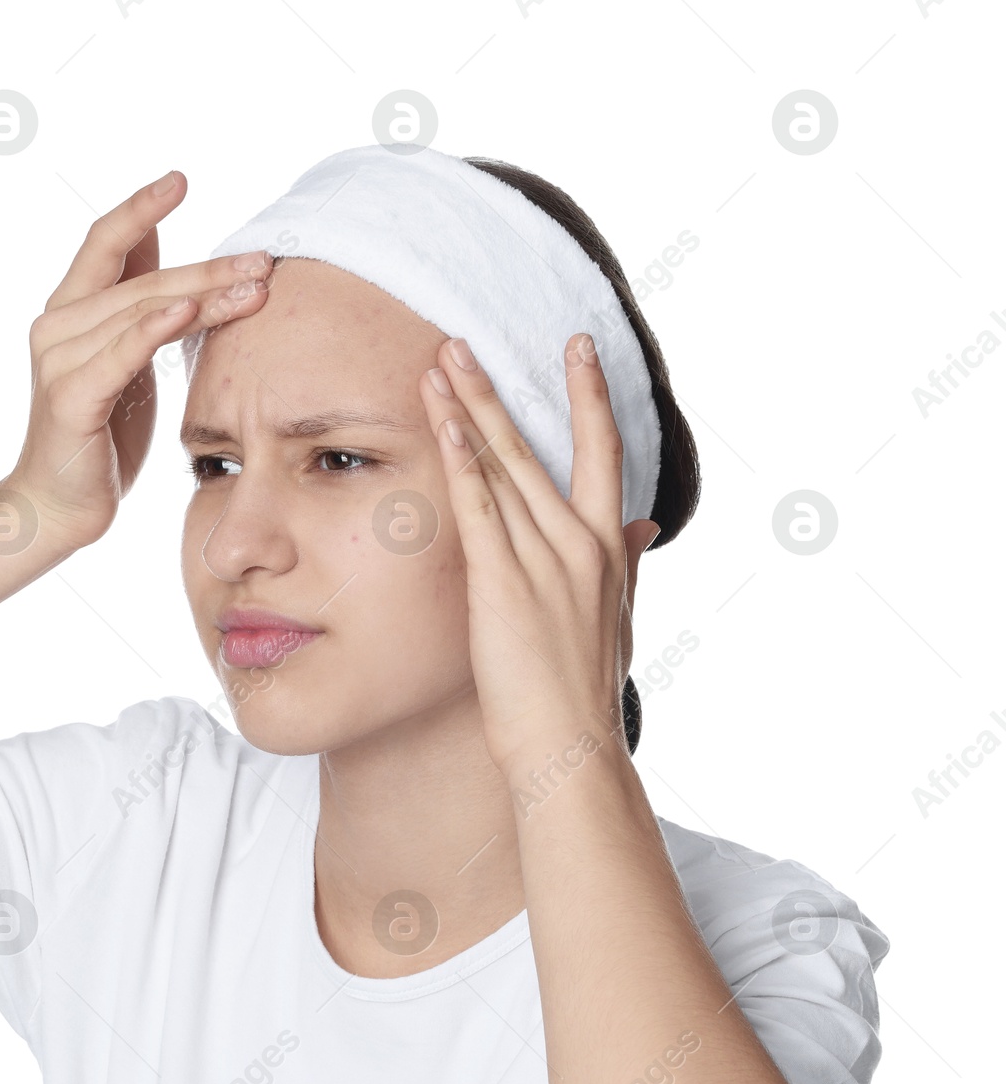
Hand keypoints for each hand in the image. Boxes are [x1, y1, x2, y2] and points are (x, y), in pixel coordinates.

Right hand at [9, 169, 272, 547]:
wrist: (56, 507)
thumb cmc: (100, 437)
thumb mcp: (126, 363)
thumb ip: (138, 309)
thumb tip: (169, 255)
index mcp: (70, 311)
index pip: (106, 242)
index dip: (141, 207)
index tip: (181, 180)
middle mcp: (57, 325)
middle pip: (141, 278)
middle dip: (209, 267)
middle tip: (263, 259)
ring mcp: (59, 360)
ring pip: (139, 310)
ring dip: (202, 295)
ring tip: (254, 289)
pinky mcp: (71, 398)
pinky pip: (119, 354)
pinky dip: (153, 329)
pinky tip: (188, 311)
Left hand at [419, 333, 659, 781]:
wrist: (571, 747)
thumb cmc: (585, 694)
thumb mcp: (618, 619)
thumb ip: (628, 564)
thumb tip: (644, 525)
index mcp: (609, 549)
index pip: (604, 454)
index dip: (590, 397)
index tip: (577, 349)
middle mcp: (581, 543)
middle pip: (542, 444)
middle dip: (503, 387)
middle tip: (467, 337)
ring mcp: (544, 559)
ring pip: (503, 465)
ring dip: (467, 409)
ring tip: (439, 361)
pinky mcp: (504, 582)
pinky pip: (478, 505)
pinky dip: (458, 458)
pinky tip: (439, 421)